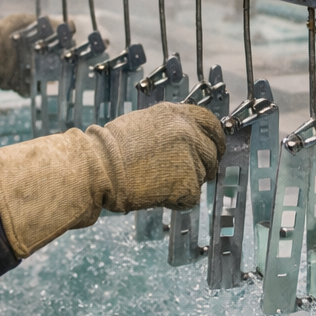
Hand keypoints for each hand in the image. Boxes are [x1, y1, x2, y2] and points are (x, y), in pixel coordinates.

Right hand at [0, 102, 225, 257]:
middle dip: (204, 166)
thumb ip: (170, 128)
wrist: (98, 168)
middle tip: (186, 176)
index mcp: (177, 114)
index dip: (215, 138)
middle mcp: (188, 132)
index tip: (216, 148)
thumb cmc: (110, 148)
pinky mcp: (188, 184)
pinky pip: (190, 197)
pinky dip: (176, 201)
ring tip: (155, 183)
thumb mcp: (144, 123)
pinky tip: (155, 194)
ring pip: (200, 177)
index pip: (210, 123)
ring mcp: (190, 158)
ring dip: (184, 183)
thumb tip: (189, 139)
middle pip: (212, 153)